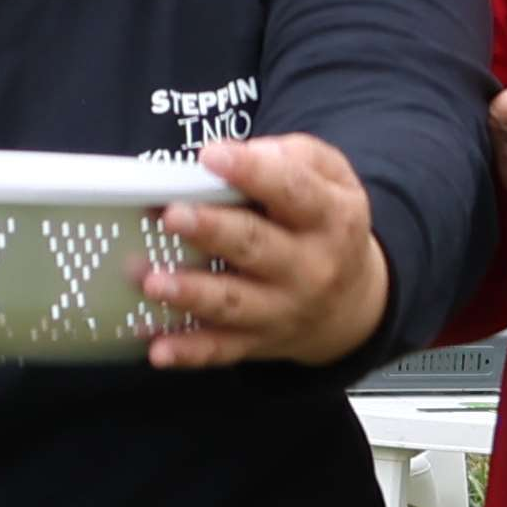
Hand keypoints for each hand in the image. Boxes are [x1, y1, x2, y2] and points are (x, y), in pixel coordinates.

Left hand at [138, 131, 388, 371]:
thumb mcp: (332, 178)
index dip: (252, 172)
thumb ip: (291, 156)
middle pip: (256, 247)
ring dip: (190, 293)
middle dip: (211, 232)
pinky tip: (157, 348)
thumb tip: (239, 153)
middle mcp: (309, 267)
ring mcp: (283, 309)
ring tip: (152, 281)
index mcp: (329, 218)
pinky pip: (220, 350)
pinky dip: (187, 352)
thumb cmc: (326, 225)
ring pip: (233, 303)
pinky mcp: (258, 341)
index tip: (211, 156)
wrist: (354, 303)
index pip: (293, 191)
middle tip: (171, 216)